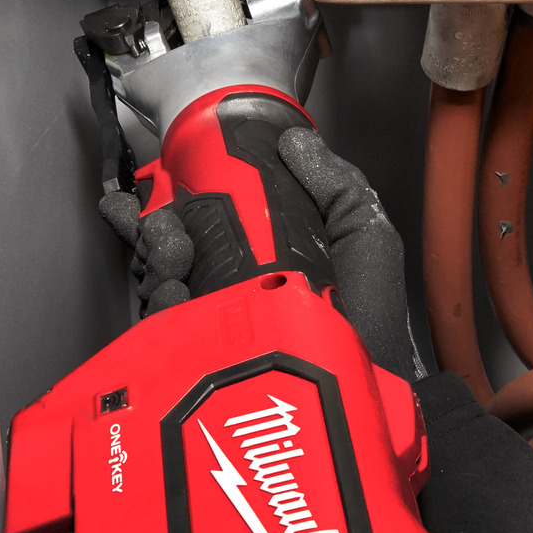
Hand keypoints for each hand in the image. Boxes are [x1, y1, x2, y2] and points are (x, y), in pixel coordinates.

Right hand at [96, 127, 421, 378]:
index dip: (176, 194)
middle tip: (169, 231)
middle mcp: (232, 286)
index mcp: (267, 252)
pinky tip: (176, 298)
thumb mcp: (366, 237)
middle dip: (157, 228)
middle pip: (169, 243)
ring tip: (177, 262)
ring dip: (157, 260)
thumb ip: (337, 185)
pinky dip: (161, 306)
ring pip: (157, 279)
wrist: (368, 392)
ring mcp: (212, 324)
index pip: (206, 215)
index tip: (161, 181)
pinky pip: (161, 327)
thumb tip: (295, 139)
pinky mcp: (199, 359)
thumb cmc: (375, 323)